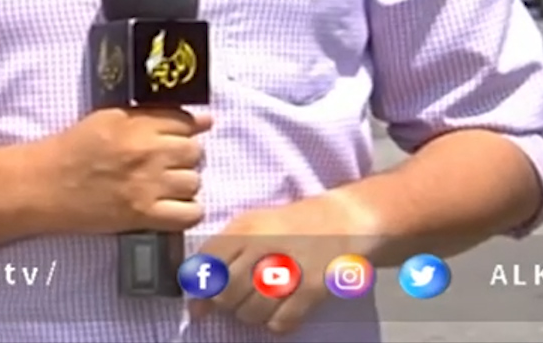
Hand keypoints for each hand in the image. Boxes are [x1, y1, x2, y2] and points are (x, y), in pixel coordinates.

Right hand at [32, 107, 210, 233]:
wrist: (44, 185)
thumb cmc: (74, 148)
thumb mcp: (111, 118)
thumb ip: (153, 116)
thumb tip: (203, 120)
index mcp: (139, 124)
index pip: (186, 122)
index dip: (186, 130)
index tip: (178, 138)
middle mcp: (149, 152)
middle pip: (194, 152)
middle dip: (183, 157)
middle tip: (163, 164)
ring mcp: (148, 184)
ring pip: (195, 181)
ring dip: (183, 184)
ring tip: (163, 186)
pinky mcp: (144, 215)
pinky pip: (190, 214)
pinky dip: (186, 211)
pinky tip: (171, 207)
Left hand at [191, 192, 382, 335]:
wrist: (348, 219)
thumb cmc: (294, 225)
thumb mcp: (255, 227)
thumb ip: (222, 260)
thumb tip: (194, 307)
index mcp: (247, 227)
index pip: (208, 263)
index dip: (204, 284)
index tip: (210, 291)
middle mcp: (265, 245)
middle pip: (227, 293)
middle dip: (229, 304)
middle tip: (244, 295)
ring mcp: (290, 268)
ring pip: (251, 312)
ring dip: (253, 314)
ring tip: (267, 300)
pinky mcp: (312, 289)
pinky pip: (280, 322)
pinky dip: (278, 322)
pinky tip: (286, 307)